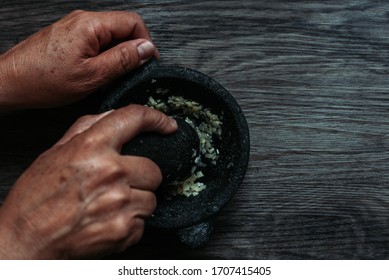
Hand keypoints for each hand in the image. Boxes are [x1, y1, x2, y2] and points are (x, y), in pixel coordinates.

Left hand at [0, 10, 157, 109]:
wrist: (10, 81)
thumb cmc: (43, 80)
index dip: (146, 43)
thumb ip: (123, 60)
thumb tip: (146, 49)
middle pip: (123, 28)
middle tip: (131, 73)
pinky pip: (97, 41)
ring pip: (110, 36)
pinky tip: (98, 73)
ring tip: (112, 76)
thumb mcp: (92, 75)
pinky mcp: (70, 37)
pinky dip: (104, 56)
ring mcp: (75, 27)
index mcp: (91, 25)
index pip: (133, 22)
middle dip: (132, 50)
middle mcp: (83, 20)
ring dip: (118, 55)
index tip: (148, 62)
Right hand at [0, 105, 176, 258]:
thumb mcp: (56, 151)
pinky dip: (130, 224)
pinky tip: (108, 222)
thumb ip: (88, 128)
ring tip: (110, 206)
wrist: (26, 239)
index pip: (135, 118)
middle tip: (120, 184)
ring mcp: (120, 202)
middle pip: (154, 169)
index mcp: (92, 146)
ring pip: (152, 198)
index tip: (168, 125)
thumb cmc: (37, 197)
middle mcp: (110, 171)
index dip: (156, 119)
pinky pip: (143, 223)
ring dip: (137, 202)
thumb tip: (115, 116)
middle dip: (142, 177)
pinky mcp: (124, 229)